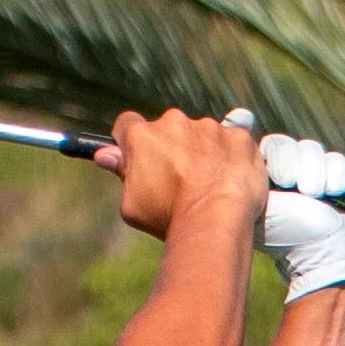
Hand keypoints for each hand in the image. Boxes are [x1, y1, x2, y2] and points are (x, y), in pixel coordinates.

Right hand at [99, 107, 266, 243]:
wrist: (215, 222)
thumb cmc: (169, 218)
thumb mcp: (132, 204)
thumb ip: (122, 174)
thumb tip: (106, 156)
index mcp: (142, 136)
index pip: (127, 125)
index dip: (130, 141)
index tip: (137, 155)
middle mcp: (174, 123)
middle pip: (168, 130)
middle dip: (172, 149)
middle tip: (180, 180)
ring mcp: (209, 128)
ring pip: (203, 135)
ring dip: (205, 153)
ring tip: (210, 186)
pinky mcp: (238, 137)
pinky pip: (234, 143)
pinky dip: (233, 158)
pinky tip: (232, 181)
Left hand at [233, 114, 344, 302]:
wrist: (330, 258)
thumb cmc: (288, 238)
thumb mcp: (257, 202)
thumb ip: (242, 170)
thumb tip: (235, 123)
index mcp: (260, 185)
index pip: (262, 149)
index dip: (269, 150)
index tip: (265, 151)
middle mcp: (283, 181)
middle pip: (285, 146)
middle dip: (291, 163)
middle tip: (294, 187)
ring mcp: (311, 181)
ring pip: (310, 150)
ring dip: (313, 170)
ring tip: (313, 194)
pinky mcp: (335, 183)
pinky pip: (335, 161)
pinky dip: (334, 174)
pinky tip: (331, 192)